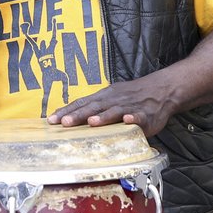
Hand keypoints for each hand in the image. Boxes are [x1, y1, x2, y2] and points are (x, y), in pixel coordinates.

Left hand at [47, 72, 176, 137]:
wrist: (161, 89)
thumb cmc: (132, 95)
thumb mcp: (111, 97)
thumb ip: (94, 106)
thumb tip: (69, 116)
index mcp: (104, 97)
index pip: (82, 103)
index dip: (67, 111)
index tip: (51, 120)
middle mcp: (114, 100)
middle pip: (94, 107)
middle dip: (78, 115)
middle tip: (64, 123)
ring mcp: (130, 106)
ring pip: (114, 111)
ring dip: (103, 117)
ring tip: (91, 122)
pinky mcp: (146, 115)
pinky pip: (139, 116)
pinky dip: (133, 118)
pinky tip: (128, 120)